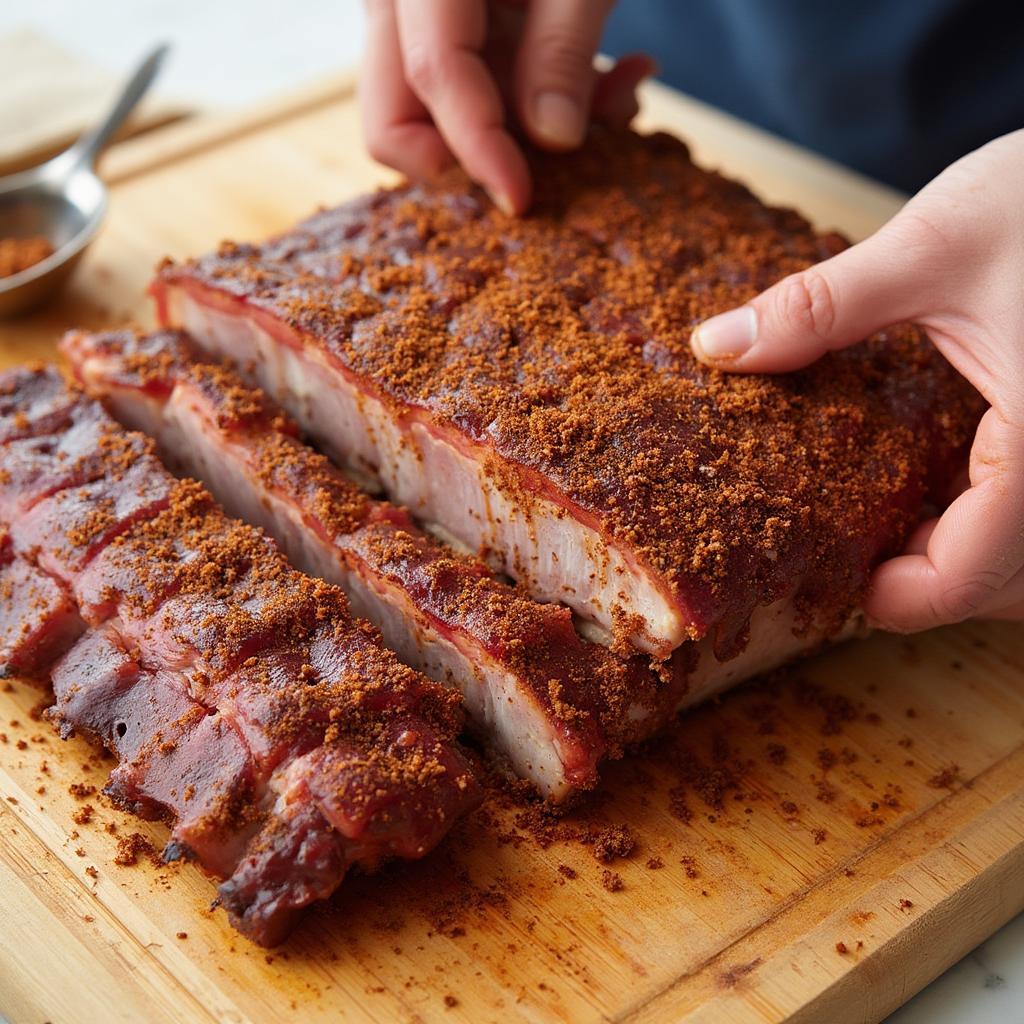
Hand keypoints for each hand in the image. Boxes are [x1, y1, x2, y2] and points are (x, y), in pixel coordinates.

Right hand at [361, 0, 650, 213]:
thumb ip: (562, 48)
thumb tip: (551, 141)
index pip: (427, 79)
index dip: (475, 149)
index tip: (520, 200)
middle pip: (394, 113)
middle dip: (471, 155)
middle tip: (547, 162)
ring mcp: (424, 12)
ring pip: (441, 114)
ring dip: (527, 132)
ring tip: (619, 98)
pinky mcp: (459, 22)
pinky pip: (478, 87)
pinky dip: (544, 99)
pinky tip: (617, 79)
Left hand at [690, 130, 1023, 630]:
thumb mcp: (937, 245)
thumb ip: (822, 308)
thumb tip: (717, 345)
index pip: (974, 574)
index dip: (903, 600)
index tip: (845, 588)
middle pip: (1014, 587)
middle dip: (939, 587)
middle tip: (861, 557)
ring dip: (978, 564)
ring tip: (904, 529)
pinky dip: (1006, 527)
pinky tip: (960, 491)